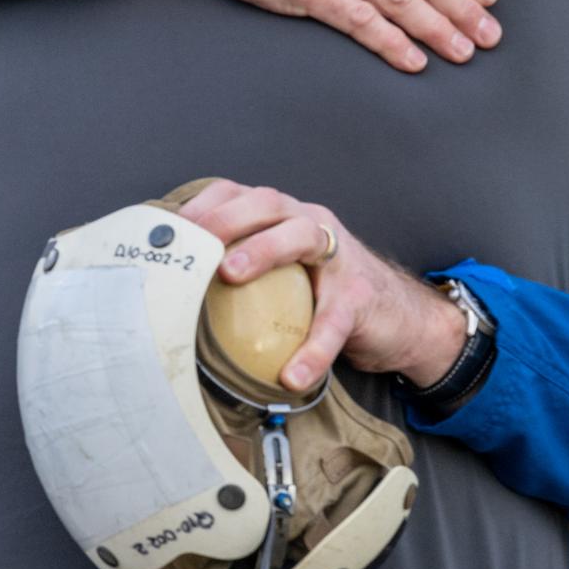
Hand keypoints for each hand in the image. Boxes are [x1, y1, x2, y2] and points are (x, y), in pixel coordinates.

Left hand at [178, 180, 467, 391]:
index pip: (238, 193)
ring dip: (262, 250)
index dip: (203, 204)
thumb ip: (238, 271)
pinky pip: (333, 320)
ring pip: (301, 237)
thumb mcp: (279, 275)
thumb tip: (172, 299)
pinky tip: (293, 374)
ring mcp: (338, 256)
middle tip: (193, 241)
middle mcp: (310, 223)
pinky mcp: (359, 296)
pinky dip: (313, 348)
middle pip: (268, 203)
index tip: (170, 226)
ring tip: (230, 272)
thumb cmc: (322, 293)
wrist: (398, 317)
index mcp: (283, 216)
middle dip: (225, 217)